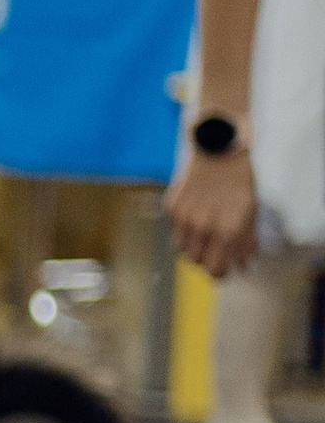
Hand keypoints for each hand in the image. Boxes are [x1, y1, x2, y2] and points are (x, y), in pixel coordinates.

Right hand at [167, 144, 259, 280]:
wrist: (218, 148)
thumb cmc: (239, 181)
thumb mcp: (251, 211)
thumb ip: (246, 242)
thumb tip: (242, 266)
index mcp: (227, 231)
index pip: (216, 270)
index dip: (221, 274)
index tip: (223, 269)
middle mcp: (203, 227)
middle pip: (198, 263)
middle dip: (207, 261)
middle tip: (215, 252)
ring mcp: (184, 217)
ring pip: (183, 250)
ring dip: (194, 246)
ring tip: (205, 233)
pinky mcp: (171, 207)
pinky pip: (175, 230)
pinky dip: (184, 229)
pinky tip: (195, 214)